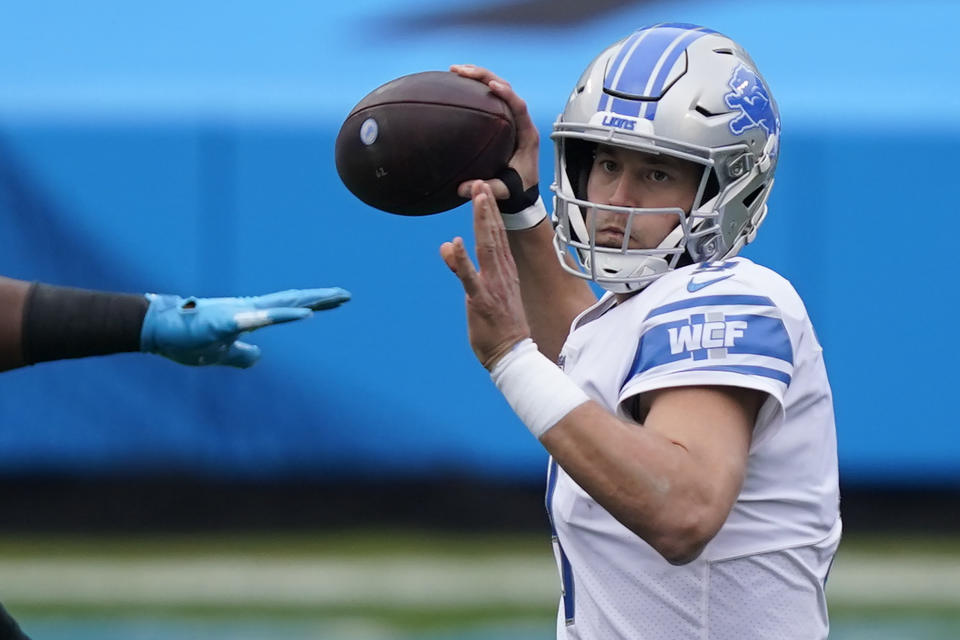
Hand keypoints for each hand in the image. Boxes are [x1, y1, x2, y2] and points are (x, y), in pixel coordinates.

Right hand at [140, 287, 349, 367]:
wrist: (157, 330)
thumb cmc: (186, 339)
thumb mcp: (221, 354)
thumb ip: (241, 355)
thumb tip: (259, 357)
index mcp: (249, 316)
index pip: (289, 308)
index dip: (314, 303)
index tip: (337, 300)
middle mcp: (249, 309)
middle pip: (292, 302)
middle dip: (320, 298)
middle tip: (347, 294)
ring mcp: (239, 313)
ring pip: (281, 306)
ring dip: (308, 303)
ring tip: (333, 298)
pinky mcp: (228, 320)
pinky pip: (262, 319)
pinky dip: (284, 316)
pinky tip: (304, 315)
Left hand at [440, 182, 529, 369]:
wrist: (513, 354)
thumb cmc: (498, 327)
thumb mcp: (479, 293)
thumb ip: (461, 268)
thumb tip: (446, 246)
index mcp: (504, 271)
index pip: (497, 236)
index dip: (490, 212)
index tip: (484, 191)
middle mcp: (501, 274)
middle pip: (493, 235)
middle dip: (486, 208)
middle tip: (480, 183)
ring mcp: (493, 286)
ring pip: (486, 247)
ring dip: (481, 222)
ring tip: (477, 198)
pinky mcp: (481, 300)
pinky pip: (470, 277)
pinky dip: (462, 259)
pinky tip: (455, 242)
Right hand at [449, 64, 539, 199]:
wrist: (522, 192)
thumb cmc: (517, 189)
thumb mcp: (504, 190)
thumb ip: (487, 188)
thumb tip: (462, 188)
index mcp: (527, 135)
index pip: (519, 106)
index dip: (506, 93)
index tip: (491, 84)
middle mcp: (520, 122)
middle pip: (505, 88)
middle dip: (484, 75)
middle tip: (461, 70)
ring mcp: (511, 120)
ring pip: (497, 89)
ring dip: (478, 77)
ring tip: (456, 70)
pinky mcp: (501, 121)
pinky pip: (489, 99)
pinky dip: (475, 89)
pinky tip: (458, 85)